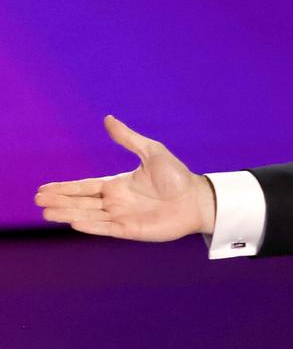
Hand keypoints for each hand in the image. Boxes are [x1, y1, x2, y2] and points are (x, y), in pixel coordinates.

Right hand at [34, 115, 215, 239]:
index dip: (65, 188)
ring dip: (69, 214)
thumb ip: (128, 139)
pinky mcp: (132, 230)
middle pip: (81, 202)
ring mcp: (122, 217)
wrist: (198, 198)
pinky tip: (75, 223)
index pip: (85, 186)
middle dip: (60, 201)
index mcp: (117, 185)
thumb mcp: (151, 152)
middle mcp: (116, 202)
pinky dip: (91, 226)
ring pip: (89, 216)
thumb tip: (108, 119)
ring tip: (47, 213)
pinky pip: (107, 228)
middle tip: (38, 200)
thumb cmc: (177, 176)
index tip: (43, 188)